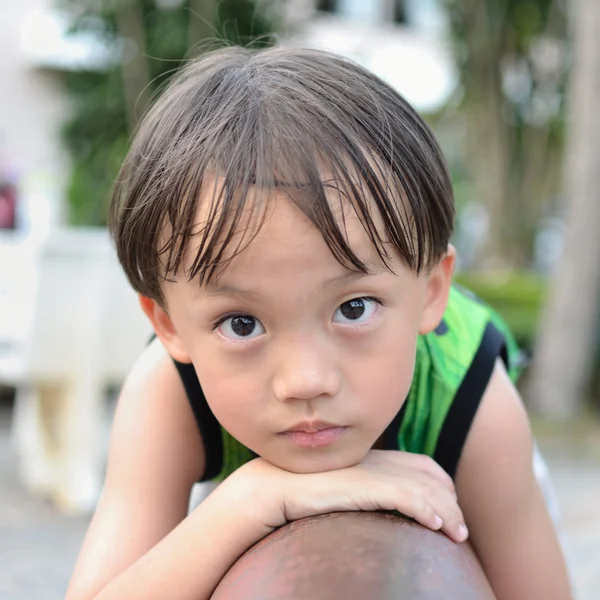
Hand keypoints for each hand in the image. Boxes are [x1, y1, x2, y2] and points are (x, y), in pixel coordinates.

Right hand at [228, 450, 467, 542]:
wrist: (269, 488)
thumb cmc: (300, 496)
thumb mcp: (339, 492)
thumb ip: (362, 493)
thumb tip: (378, 511)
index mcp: (372, 460)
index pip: (421, 465)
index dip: (442, 486)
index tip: (450, 513)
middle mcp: (374, 461)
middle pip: (428, 474)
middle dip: (451, 501)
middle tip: (460, 531)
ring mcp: (368, 472)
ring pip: (422, 487)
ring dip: (446, 512)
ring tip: (457, 535)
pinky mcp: (360, 486)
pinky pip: (403, 495)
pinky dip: (425, 509)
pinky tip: (436, 526)